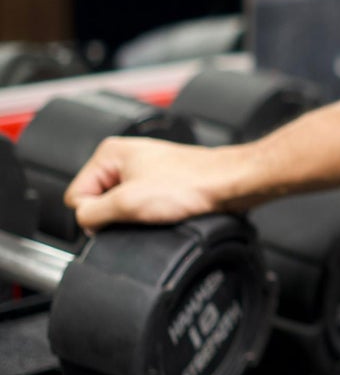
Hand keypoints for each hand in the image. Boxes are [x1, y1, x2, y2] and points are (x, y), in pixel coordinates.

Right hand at [65, 137, 248, 231]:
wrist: (228, 184)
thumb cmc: (189, 184)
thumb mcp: (128, 202)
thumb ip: (93, 213)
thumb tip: (84, 221)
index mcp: (108, 153)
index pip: (76, 195)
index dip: (93, 213)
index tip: (119, 215)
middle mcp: (123, 159)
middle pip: (97, 201)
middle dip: (114, 214)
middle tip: (140, 213)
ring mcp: (142, 172)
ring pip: (119, 207)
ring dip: (132, 217)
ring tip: (155, 211)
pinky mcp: (159, 185)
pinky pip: (139, 208)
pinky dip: (147, 215)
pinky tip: (163, 213)